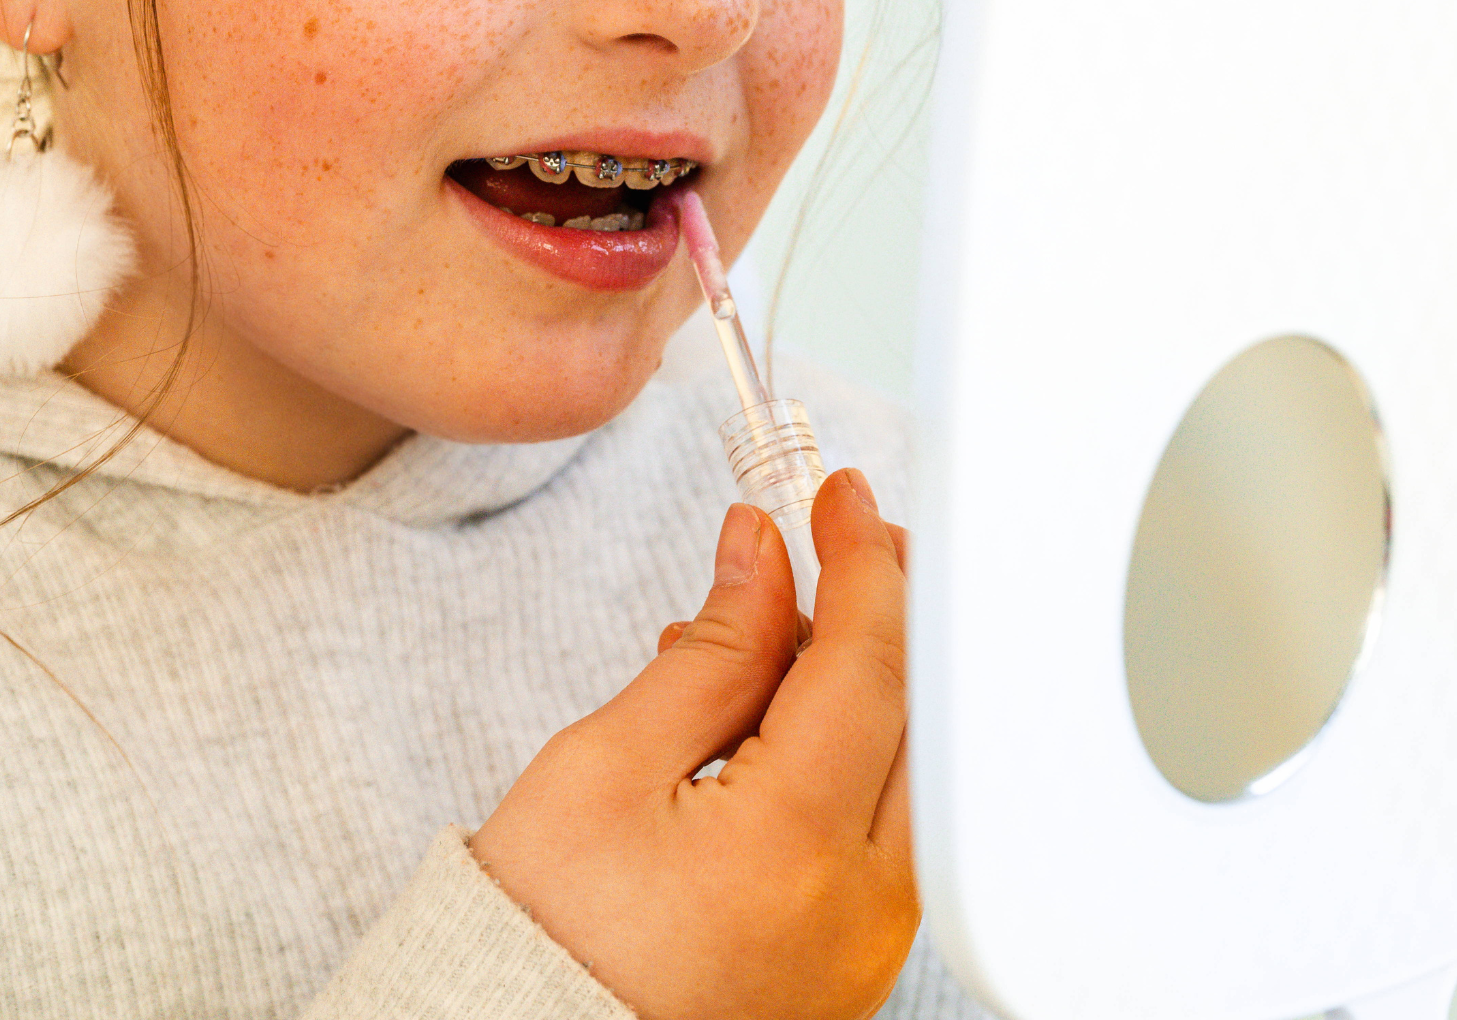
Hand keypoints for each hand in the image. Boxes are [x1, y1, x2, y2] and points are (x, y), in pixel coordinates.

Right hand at [469, 468, 915, 1019]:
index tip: (838, 495)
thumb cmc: (537, 937)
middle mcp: (859, 910)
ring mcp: (867, 946)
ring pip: (909, 765)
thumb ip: (710, 650)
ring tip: (755, 644)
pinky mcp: (855, 961)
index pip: (870, 664)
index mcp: (793, 852)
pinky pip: (886, 824)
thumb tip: (764, 549)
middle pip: (918, 711)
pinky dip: (847, 748)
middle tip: (834, 541)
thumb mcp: (603, 768)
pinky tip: (768, 718)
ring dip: (859, 678)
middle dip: (883, 607)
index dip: (860, 559)